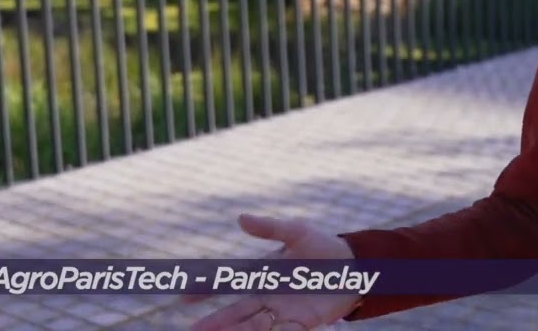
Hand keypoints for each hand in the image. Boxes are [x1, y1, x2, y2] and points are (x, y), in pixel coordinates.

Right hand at [187, 214, 360, 330]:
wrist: (355, 266)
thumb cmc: (323, 246)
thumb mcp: (297, 232)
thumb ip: (269, 228)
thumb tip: (240, 218)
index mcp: (262, 273)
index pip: (229, 282)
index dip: (206, 289)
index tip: (183, 296)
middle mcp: (267, 295)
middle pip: (236, 311)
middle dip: (215, 322)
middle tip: (193, 329)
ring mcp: (282, 311)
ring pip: (252, 325)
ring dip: (235, 330)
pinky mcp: (301, 323)